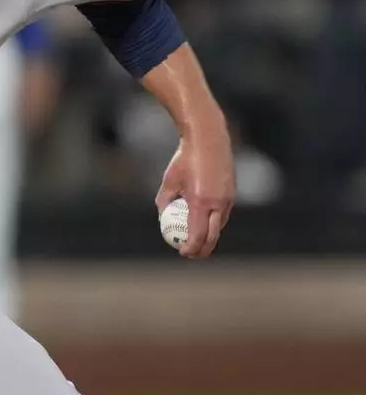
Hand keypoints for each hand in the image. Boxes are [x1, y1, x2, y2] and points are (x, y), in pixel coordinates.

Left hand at [155, 130, 235, 258]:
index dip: (191, 247)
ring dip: (210, 236)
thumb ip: (164, 202)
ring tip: (197, 241)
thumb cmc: (185, 160)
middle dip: (203, 249)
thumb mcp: (169, 181)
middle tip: (191, 254)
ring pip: (220, 225)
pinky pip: (223, 214)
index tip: (182, 252)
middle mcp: (218, 203)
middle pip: (213, 236)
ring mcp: (228, 198)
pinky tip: (205, 222)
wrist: (208, 139)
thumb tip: (162, 219)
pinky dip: (215, 222)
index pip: (198, 234)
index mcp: (201, 202)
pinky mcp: (232, 193)